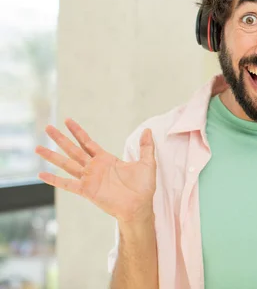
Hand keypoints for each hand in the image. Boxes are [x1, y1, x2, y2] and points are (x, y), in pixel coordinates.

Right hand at [36, 118, 156, 222]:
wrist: (140, 206)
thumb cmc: (143, 187)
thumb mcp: (147, 163)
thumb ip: (146, 147)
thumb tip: (148, 130)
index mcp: (106, 159)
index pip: (88, 142)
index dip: (78, 132)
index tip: (67, 120)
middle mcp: (94, 168)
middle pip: (73, 149)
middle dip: (60, 138)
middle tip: (47, 127)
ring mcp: (89, 179)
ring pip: (67, 163)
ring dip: (52, 156)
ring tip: (38, 147)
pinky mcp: (87, 191)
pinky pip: (68, 184)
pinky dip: (54, 179)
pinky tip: (41, 174)